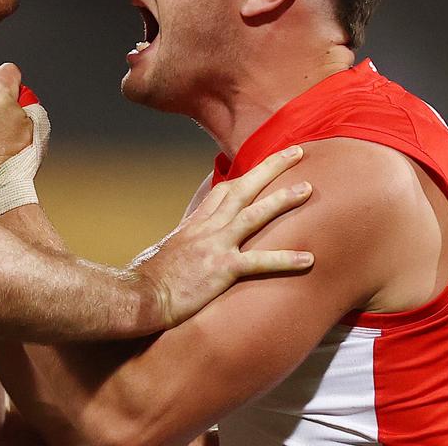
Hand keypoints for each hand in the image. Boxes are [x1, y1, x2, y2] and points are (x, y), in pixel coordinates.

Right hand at [130, 147, 313, 328]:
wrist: (139, 296)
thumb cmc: (148, 280)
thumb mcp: (166, 253)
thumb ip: (183, 246)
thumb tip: (186, 249)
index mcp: (195, 224)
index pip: (223, 191)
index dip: (246, 176)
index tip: (263, 165)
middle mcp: (207, 228)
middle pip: (243, 188)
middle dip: (270, 167)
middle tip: (295, 151)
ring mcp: (215, 245)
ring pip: (254, 214)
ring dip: (282, 199)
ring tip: (308, 188)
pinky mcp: (221, 269)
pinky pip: (259, 262)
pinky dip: (285, 259)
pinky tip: (308, 259)